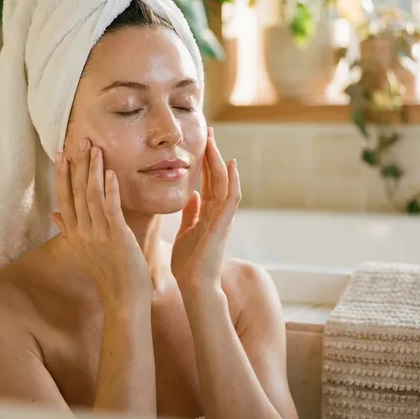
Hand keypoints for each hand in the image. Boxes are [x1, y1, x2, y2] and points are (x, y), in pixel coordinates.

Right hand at [51, 138, 151, 305]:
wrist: (123, 299)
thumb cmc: (108, 274)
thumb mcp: (83, 251)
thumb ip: (68, 230)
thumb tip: (54, 214)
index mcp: (74, 234)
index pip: (64, 197)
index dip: (62, 174)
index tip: (61, 153)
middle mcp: (82, 232)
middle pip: (76, 191)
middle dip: (78, 164)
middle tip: (81, 140)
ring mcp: (97, 234)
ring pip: (91, 196)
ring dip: (93, 170)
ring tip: (95, 149)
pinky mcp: (116, 237)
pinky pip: (110, 208)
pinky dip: (109, 189)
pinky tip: (111, 173)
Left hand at [171, 128, 240, 294]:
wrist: (194, 286)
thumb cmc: (189, 264)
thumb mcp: (187, 232)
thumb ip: (192, 214)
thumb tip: (193, 196)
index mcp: (208, 213)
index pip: (207, 181)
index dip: (204, 162)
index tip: (201, 143)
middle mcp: (218, 212)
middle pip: (216, 177)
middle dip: (212, 154)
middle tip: (209, 132)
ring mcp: (222, 218)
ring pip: (224, 183)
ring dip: (219, 161)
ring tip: (214, 141)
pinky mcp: (223, 225)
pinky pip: (231, 199)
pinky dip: (232, 181)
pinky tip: (231, 165)